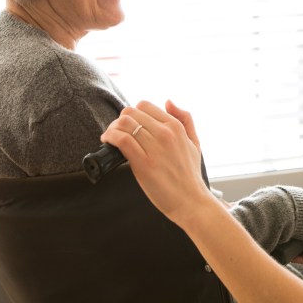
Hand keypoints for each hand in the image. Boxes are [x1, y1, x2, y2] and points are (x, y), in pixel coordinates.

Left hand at [101, 100, 212, 225]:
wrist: (191, 201)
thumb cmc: (190, 175)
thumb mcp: (195, 142)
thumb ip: (185, 119)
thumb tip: (168, 101)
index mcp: (176, 127)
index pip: (145, 106)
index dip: (133, 114)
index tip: (129, 124)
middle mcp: (165, 134)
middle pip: (131, 113)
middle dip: (120, 120)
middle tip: (116, 132)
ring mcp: (155, 148)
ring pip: (124, 123)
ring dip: (112, 128)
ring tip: (110, 138)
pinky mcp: (143, 163)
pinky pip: (122, 140)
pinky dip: (110, 137)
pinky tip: (108, 142)